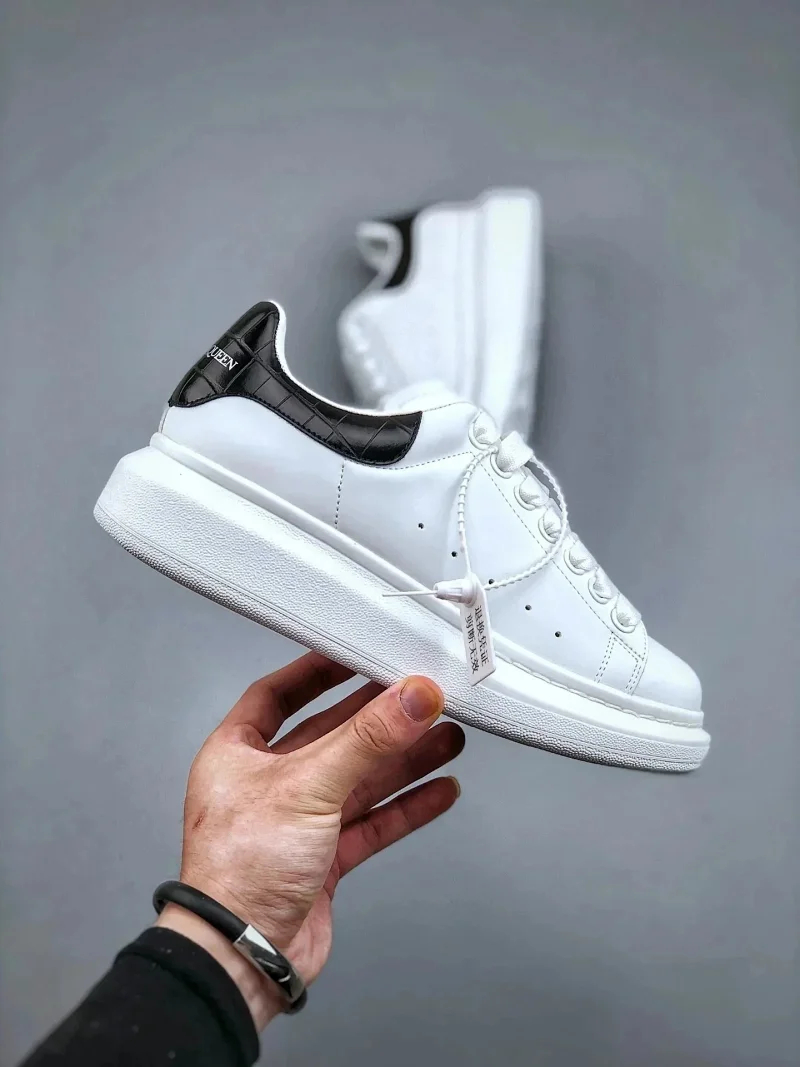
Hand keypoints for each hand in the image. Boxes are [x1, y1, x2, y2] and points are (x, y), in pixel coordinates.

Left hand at [157, 652, 463, 1026]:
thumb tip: (412, 697)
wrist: (243, 957)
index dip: (317, 672)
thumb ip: (367, 739)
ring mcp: (297, 823)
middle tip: (422, 698)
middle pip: (332, 736)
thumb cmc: (240, 871)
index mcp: (237, 754)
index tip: (355, 652)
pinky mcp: (324, 860)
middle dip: (380, 719)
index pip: (279, 695)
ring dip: (404, 760)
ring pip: (360, 780)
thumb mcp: (307, 785)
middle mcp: (266, 784)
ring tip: (448, 737)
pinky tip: (439, 790)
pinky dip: (406, 806)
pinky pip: (372, 822)